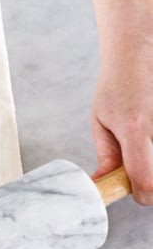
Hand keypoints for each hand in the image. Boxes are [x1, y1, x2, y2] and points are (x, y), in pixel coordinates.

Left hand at [91, 39, 152, 204]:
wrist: (139, 54)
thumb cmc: (118, 86)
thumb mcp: (102, 121)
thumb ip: (107, 157)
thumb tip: (104, 185)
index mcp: (136, 130)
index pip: (147, 183)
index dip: (140, 194)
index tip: (132, 189)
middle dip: (149, 182)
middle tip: (138, 165)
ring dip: (152, 164)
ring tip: (143, 144)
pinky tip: (147, 138)